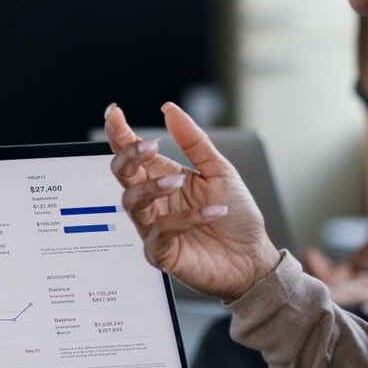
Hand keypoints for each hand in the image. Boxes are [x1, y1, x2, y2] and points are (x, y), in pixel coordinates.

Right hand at [104, 102, 282, 300]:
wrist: (253, 258)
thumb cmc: (236, 217)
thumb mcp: (220, 171)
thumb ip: (194, 142)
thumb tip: (169, 109)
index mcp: (163, 177)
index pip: (133, 153)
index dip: (119, 133)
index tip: (115, 112)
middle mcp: (154, 201)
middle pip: (122, 175)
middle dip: (129, 157)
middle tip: (149, 146)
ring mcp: (154, 227)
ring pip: (132, 203)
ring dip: (153, 187)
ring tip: (179, 182)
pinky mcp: (162, 253)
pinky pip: (161, 233)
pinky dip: (186, 219)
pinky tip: (211, 212)